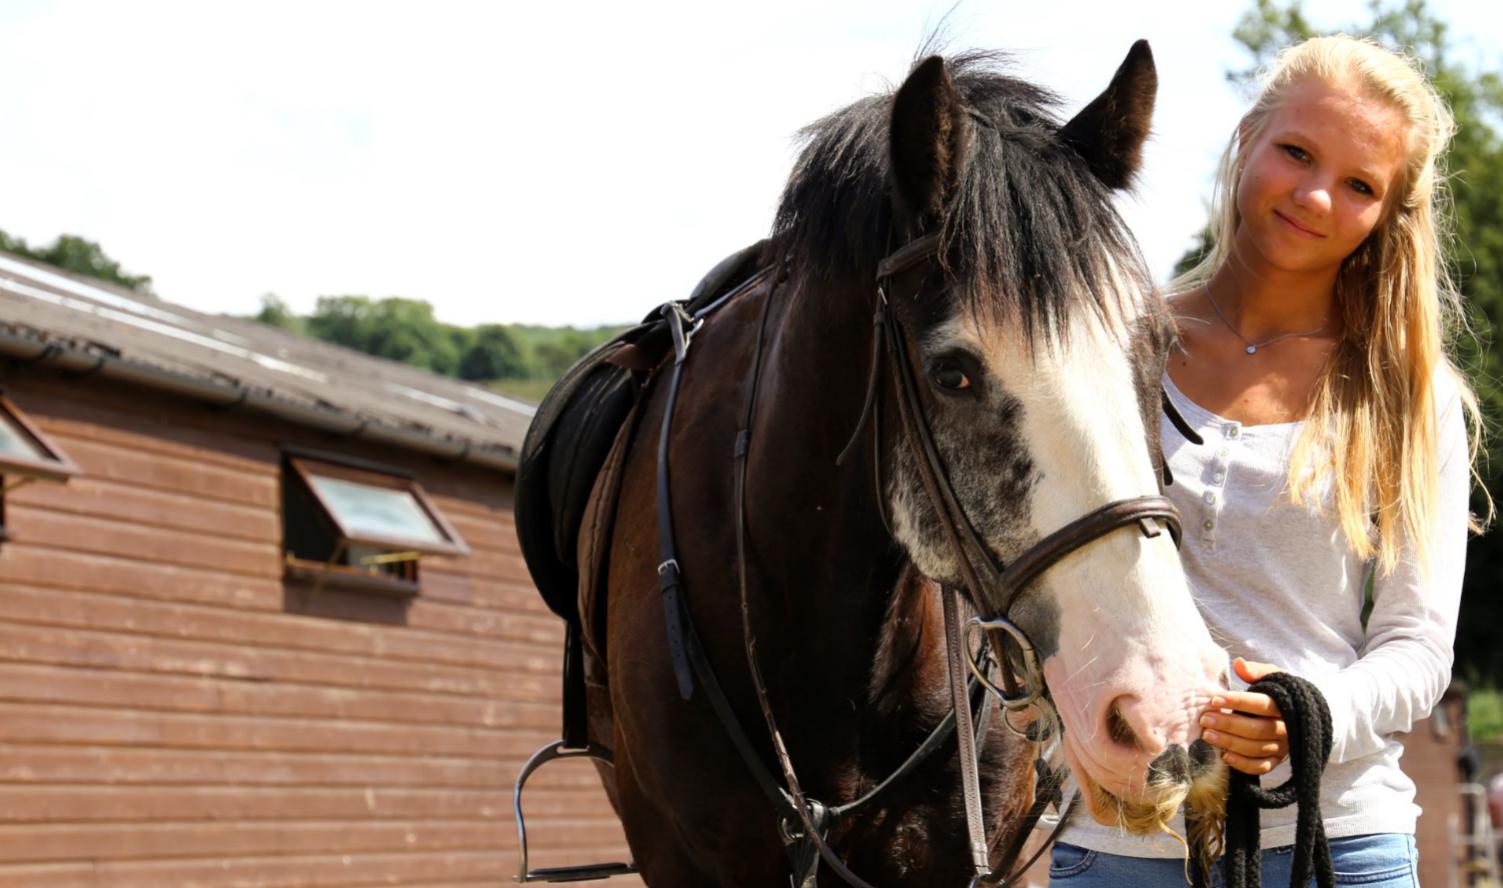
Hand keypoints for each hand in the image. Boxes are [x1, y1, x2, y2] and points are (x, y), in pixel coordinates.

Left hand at [1200, 657, 1289, 775]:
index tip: (1214, 699)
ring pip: (1257, 748)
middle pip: (1258, 729)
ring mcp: (1284, 747)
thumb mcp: (1272, 677)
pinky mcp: (1278, 760)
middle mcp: (1287, 728)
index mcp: (1286, 706)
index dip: (1238, 702)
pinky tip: (1224, 756)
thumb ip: (1256, 671)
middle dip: (1229, 724)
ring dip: (1231, 743)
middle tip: (1205, 719)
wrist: (1301, 714)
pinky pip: (1262, 766)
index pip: (1262, 704)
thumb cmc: (1277, 692)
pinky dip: (1243, 763)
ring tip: (1207, 736)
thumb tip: (1239, 664)